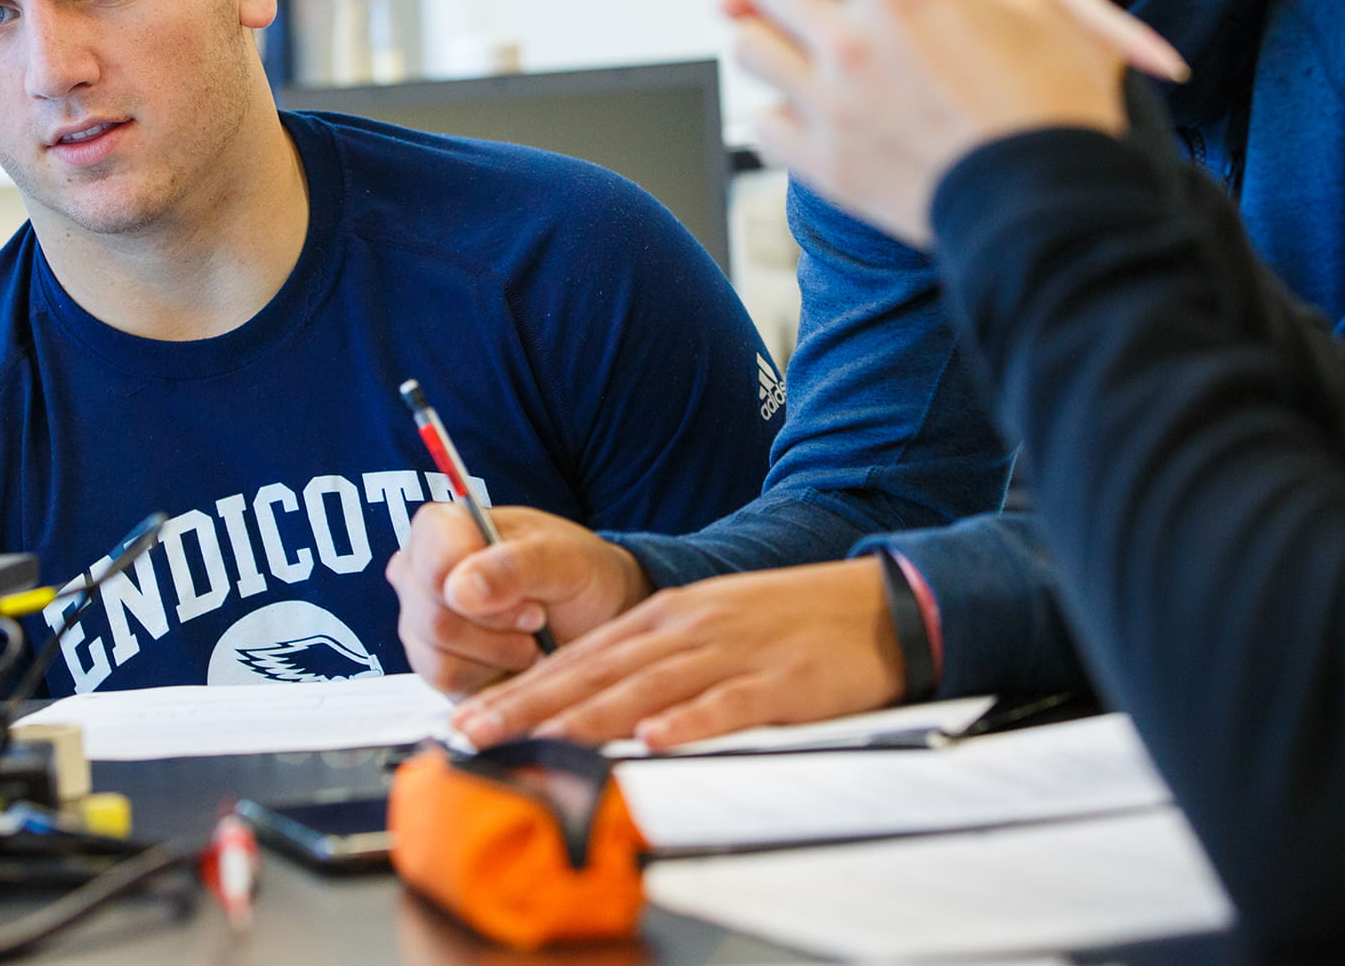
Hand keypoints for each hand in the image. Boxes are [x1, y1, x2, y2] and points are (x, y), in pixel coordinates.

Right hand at [386, 504, 652, 697]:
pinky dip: (489, 676)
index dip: (485, 590)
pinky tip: (509, 658)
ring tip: (526, 637)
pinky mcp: (430, 664)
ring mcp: (418, 621)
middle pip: (435, 619)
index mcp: (440, 528)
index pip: (435, 567)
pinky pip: (445, 682)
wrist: (589, 616)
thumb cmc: (574, 573)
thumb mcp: (562, 559)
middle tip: (537, 617)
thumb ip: (514, 566)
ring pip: (437, 657)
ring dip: (498, 655)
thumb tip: (459, 592)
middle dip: (499, 629)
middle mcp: (417, 573)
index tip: (530, 596)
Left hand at [448, 558, 903, 749]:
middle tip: (474, 734)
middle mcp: (687, 628)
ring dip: (589, 716)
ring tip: (540, 740)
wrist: (876, 604)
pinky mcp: (779, 680)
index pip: (579, 657)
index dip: (520, 689)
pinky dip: (690, 722)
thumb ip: (651, 661)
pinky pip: (728, 704)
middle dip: (530, 705)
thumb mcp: (707, 627)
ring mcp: (732, 652)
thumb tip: (588, 702)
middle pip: (597, 671)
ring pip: (647, 686)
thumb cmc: (784, 623)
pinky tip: (656, 739)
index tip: (468, 718)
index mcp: (666, 616)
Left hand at [726, 0, 1128, 245]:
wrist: (1051, 207)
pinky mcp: (823, 164)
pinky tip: (820, 111)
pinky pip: (761, 121)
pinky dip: (782, 113)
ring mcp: (829, 107)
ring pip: (749, 46)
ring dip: (776, 38)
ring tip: (815, 50)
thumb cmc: (1060, 93)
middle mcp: (852, 44)